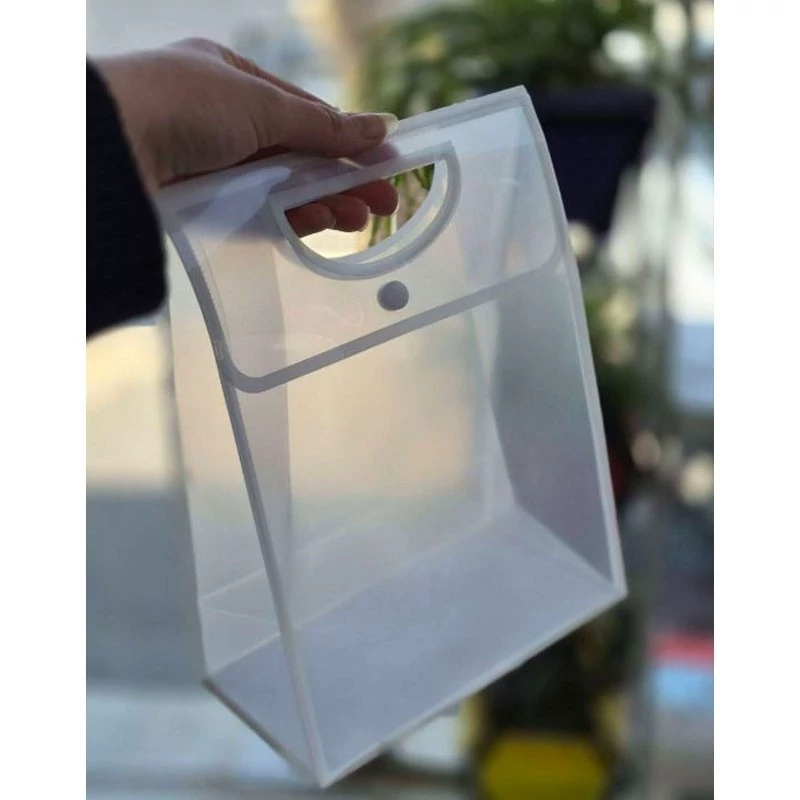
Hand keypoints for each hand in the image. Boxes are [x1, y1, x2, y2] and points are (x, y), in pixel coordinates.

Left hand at [96, 38, 398, 235]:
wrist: (108, 148)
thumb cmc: (181, 102)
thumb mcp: (262, 104)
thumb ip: (324, 125)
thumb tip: (382, 127)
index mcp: (229, 77)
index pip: (302, 111)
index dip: (347, 138)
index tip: (385, 160)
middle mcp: (219, 120)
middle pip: (296, 155)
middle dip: (342, 177)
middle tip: (385, 202)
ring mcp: (209, 165)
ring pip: (279, 188)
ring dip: (322, 202)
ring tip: (359, 218)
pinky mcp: (201, 206)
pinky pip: (255, 214)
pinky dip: (289, 220)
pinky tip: (321, 225)